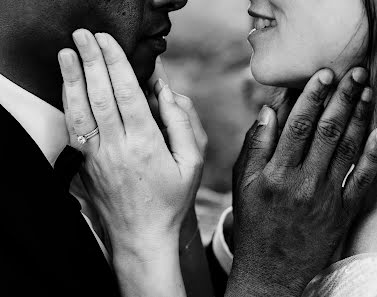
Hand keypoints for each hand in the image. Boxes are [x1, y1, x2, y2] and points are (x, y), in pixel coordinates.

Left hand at [58, 29, 206, 296]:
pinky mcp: (86, 165)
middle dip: (92, 60)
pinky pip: (75, 130)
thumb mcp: (192, 164)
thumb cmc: (171, 200)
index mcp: (146, 143)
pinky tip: (68, 89)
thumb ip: (183, 124)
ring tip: (68, 54)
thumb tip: (169, 93)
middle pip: (100, 95)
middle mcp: (117, 146)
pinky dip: (69, 105)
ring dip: (73, 79)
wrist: (141, 236)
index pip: (127, 93)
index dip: (116, 63)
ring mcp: (97, 156)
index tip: (109, 42)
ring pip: (81, 110)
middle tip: (86, 36)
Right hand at [227, 68, 376, 296]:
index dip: (311, 97)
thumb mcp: (242, 184)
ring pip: (346, 149)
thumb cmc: (255, 222)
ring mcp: (325, 197)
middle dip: (342, 97)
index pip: (296, 126)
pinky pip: (362, 179)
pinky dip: (373, 154)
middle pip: (326, 131)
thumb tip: (268, 110)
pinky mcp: (342, 211)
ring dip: (359, 117)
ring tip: (367, 92)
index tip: (323, 74)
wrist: (272, 268)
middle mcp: (301, 183)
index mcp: (274, 174)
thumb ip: (254, 146)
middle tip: (354, 72)